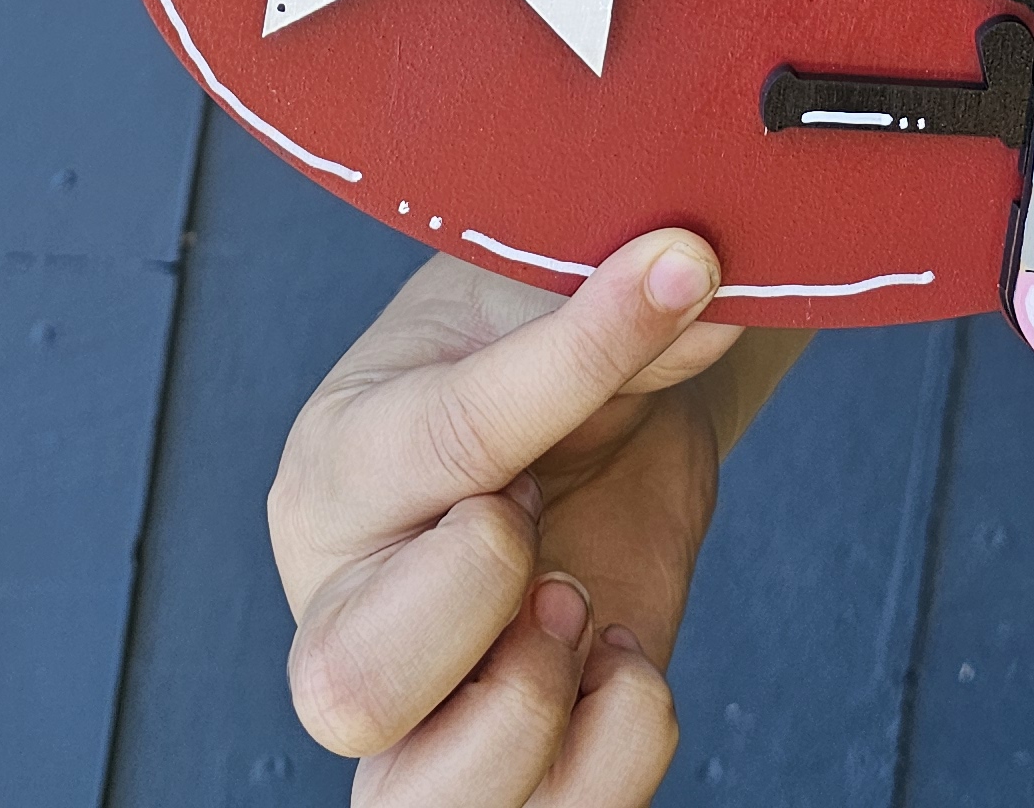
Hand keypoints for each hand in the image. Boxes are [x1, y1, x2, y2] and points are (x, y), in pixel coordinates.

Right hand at [269, 229, 808, 803]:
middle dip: (484, 605)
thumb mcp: (562, 300)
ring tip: (576, 608)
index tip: (682, 273)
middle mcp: (347, 602)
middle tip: (545, 523)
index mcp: (340, 463)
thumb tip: (693, 273)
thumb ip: (613, 310)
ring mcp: (418, 706)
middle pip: (348, 689)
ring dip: (534, 714)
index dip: (576, 367)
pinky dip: (612, 760)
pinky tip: (622, 661)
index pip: (451, 439)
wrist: (588, 395)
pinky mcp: (502, 763)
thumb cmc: (540, 342)